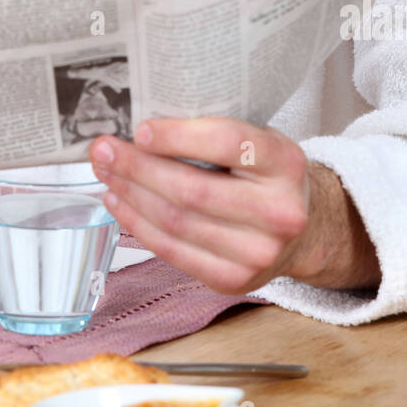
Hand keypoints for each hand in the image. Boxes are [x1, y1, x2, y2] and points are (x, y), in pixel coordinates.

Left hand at [89, 117, 312, 296]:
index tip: (141, 130)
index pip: (229, 143)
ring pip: (177, 222)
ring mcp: (258, 253)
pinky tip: (120, 202)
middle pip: (192, 189)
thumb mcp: (259, 140)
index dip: (179, 136)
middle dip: (137, 167)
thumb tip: (142, 126)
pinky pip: (173, 251)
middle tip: (103, 149)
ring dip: (131, 195)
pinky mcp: (233, 280)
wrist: (303, 229)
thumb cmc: (266, 175)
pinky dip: (138, 225)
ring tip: (106, 173)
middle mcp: (280, 212)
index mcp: (286, 163)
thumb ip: (215, 131)